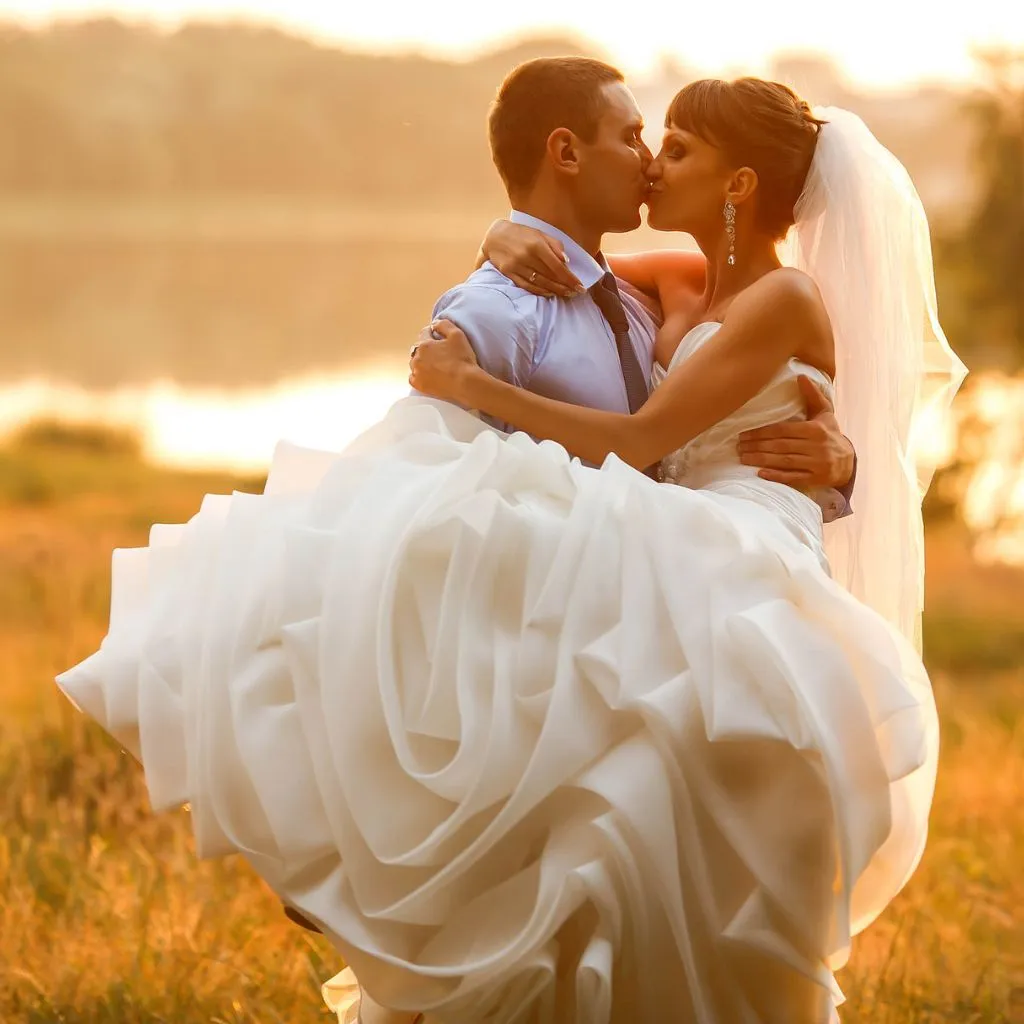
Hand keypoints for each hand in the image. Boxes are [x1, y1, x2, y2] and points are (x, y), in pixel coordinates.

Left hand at [408, 320, 480, 402]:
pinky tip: (428, 375)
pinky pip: (413, 377)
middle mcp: (417, 358)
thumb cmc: (462, 358)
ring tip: (434, 365)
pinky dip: (418, 375)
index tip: (440, 337)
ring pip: (414, 363)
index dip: (433, 333)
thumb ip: (443, 325)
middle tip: (440, 353)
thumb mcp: (457, 334)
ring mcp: (416, 372)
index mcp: (424, 344)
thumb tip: (434, 324)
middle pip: (418, 348)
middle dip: (426, 348)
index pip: (424, 332)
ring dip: (422, 361)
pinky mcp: (419, 385)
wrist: (465, 383)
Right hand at [482, 219, 585, 298]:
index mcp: (537, 245)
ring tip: (566, 294)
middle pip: (550, 277)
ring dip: (555, 290)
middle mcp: (526, 256)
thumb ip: (555, 245)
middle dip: (565, 286)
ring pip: (540, 283)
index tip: (580, 286)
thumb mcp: (539, 233)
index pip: (557, 266)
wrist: (494, 235)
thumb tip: (567, 261)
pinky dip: (540, 291)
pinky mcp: (509, 273)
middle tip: (576, 292)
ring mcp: (517, 266)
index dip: (570, 278)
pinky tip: (550, 293)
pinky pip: (527, 286)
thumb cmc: (521, 234)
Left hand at [737, 375, 855, 488]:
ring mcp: (816, 464)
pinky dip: (776, 476)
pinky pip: (792, 478)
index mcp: (815, 429)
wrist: (847, 463)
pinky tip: (760, 473)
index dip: (761, 432)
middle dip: (757, 446)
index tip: (744, 434)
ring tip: (744, 458)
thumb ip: (812, 396)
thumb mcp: (824, 414)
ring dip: (761, 460)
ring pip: (784, 461)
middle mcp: (816, 447)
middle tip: (739, 446)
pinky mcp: (815, 479)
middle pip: (780, 446)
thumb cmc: (830, 435)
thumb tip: (801, 376)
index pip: (782, 430)